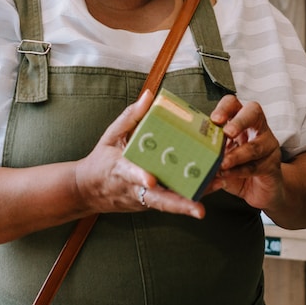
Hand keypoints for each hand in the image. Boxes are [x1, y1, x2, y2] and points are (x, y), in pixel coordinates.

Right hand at [73, 91, 205, 218]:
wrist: (88, 190)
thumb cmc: (101, 159)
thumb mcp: (111, 135)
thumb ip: (131, 116)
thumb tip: (149, 95)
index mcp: (120, 169)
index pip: (130, 173)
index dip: (140, 176)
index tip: (151, 180)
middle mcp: (133, 189)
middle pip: (157, 200)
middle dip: (179, 205)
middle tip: (199, 209)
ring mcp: (142, 199)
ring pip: (168, 204)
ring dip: (191, 201)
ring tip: (217, 189)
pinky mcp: (149, 204)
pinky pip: (171, 201)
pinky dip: (191, 196)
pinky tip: (213, 186)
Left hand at [206, 95, 286, 210]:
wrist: (259, 190)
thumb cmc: (237, 169)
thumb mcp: (221, 158)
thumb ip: (208, 154)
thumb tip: (187, 157)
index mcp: (240, 121)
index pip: (234, 104)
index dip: (225, 108)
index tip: (214, 120)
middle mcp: (257, 128)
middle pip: (253, 112)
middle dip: (239, 122)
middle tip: (227, 133)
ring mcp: (268, 145)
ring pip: (255, 146)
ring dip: (236, 155)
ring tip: (222, 163)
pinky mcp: (273, 165)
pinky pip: (256, 166)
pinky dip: (239, 171)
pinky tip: (227, 176)